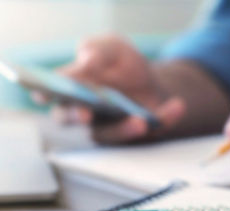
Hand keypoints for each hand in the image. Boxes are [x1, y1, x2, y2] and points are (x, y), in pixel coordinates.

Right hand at [34, 34, 184, 142]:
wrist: (148, 81)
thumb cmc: (122, 65)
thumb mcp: (112, 48)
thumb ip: (97, 51)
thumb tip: (85, 62)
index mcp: (75, 89)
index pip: (55, 92)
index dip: (47, 92)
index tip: (44, 92)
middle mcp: (87, 113)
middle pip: (73, 120)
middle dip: (77, 116)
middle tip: (84, 113)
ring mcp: (110, 127)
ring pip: (111, 134)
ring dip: (126, 128)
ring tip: (141, 121)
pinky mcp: (136, 133)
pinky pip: (149, 129)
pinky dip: (164, 118)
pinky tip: (177, 107)